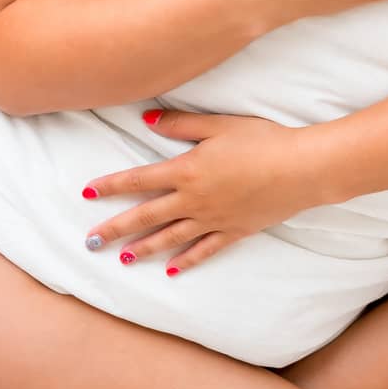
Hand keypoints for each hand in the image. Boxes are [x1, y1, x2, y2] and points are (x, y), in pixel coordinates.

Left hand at [80, 108, 317, 273]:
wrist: (301, 169)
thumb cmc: (262, 140)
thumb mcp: (218, 125)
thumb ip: (180, 124)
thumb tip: (145, 118)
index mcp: (186, 170)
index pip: (138, 180)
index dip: (110, 186)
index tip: (86, 193)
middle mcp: (194, 200)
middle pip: (146, 215)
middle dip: (116, 229)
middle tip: (91, 242)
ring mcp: (213, 219)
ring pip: (171, 237)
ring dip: (144, 248)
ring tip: (123, 258)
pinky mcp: (234, 231)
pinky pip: (205, 250)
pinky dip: (187, 260)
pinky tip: (172, 270)